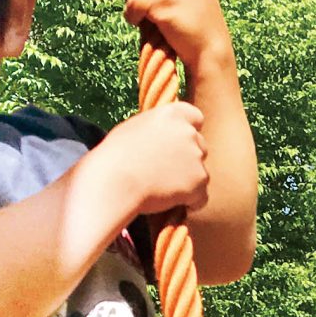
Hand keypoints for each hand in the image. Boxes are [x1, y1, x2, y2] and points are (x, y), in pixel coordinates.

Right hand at [97, 100, 207, 218]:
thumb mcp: (136, 128)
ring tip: (162, 189)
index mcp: (172, 114)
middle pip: (200, 146)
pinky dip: (191, 202)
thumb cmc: (116, 156)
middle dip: (188, 159)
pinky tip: (173, 203)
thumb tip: (167, 137)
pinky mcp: (198, 182)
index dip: (188, 131)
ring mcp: (196, 158)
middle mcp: (188, 133)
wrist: (114, 180)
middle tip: (165, 171)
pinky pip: (201, 196)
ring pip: (201, 172)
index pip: (196, 117)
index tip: (178, 144)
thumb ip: (159, 129)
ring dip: (188, 181)